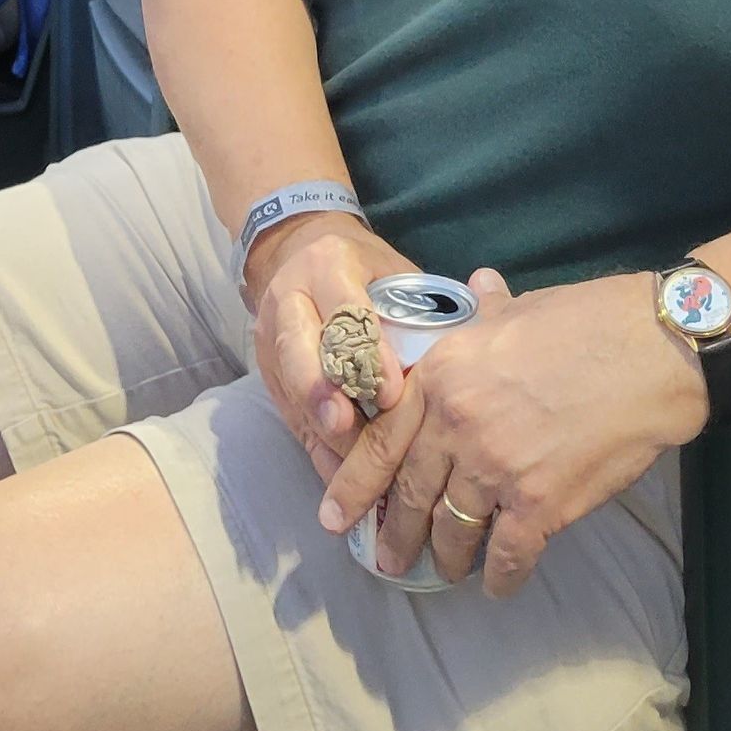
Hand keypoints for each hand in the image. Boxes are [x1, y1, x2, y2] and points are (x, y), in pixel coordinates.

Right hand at [247, 216, 416, 476]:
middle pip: (298, 349)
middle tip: (348, 426)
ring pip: (291, 389)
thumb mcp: (392, 273)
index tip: (392, 393)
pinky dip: (319, 449)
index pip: (344, 312)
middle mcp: (289, 299)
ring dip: (322, 430)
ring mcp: (271, 338)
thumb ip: (418, 311)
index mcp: (326, 266)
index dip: (367, 354)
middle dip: (322, 392)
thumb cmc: (365, 269)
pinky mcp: (268, 373)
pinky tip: (344, 478)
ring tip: (353, 467)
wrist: (300, 252)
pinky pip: (292, 417)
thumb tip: (462, 361)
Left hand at [315, 268, 706, 595]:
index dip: (354, 483)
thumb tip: (479, 286)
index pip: (383, 439)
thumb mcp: (517, 309)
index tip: (333, 516)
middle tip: (384, 560)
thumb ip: (485, 311)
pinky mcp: (541, 503)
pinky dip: (499, 576)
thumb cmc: (585, 321)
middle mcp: (459, 424)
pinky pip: (508, 554)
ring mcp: (498, 468)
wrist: (649, 352)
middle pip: (413, 492)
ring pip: (454, 528)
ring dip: (445, 556)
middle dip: (395, 533)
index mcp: (443, 374)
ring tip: (440, 570)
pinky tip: (496, 586)